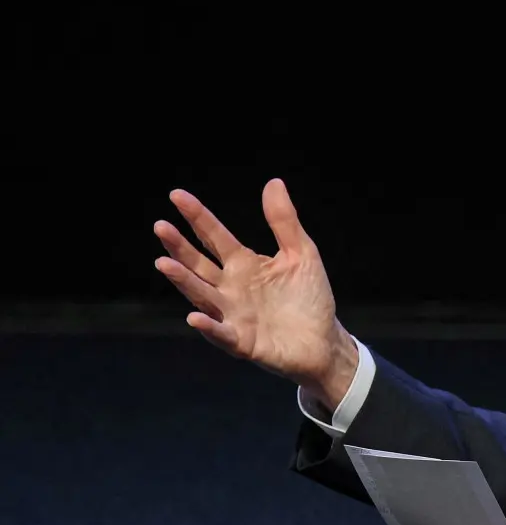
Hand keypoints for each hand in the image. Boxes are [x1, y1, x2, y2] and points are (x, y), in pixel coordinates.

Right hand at [153, 178, 357, 409]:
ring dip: (183, 281)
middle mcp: (231, 289)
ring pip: (202, 296)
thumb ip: (284, 222)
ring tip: (163, 263)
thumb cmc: (309, 297)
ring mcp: (233, 316)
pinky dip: (209, 326)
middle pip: (199, 265)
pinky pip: (222, 334)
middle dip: (179, 247)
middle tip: (160, 226)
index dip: (197, 217)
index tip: (177, 195)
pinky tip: (194, 317)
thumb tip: (274, 182)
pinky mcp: (243, 342)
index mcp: (244, 265)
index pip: (214, 237)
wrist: (324, 340)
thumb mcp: (301, 254)